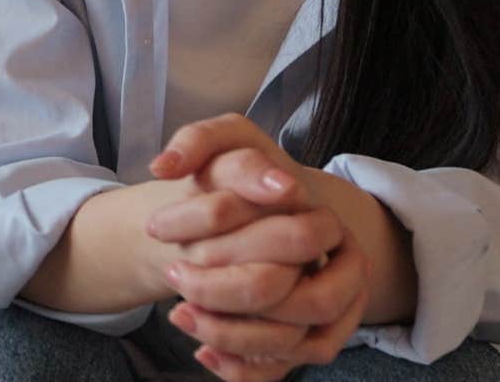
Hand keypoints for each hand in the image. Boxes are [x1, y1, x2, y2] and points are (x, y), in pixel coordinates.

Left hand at [147, 115, 369, 380]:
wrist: (264, 213)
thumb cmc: (243, 176)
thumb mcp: (229, 140)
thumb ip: (198, 140)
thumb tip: (166, 166)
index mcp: (325, 222)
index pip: (290, 238)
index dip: (213, 230)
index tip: (157, 227)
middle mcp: (343, 271)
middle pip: (297, 298)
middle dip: (223, 291)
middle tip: (172, 274)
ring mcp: (333, 311)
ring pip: (294, 342)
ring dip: (230, 335)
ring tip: (178, 314)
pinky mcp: (310, 341)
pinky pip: (283, 368)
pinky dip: (242, 367)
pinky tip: (203, 350)